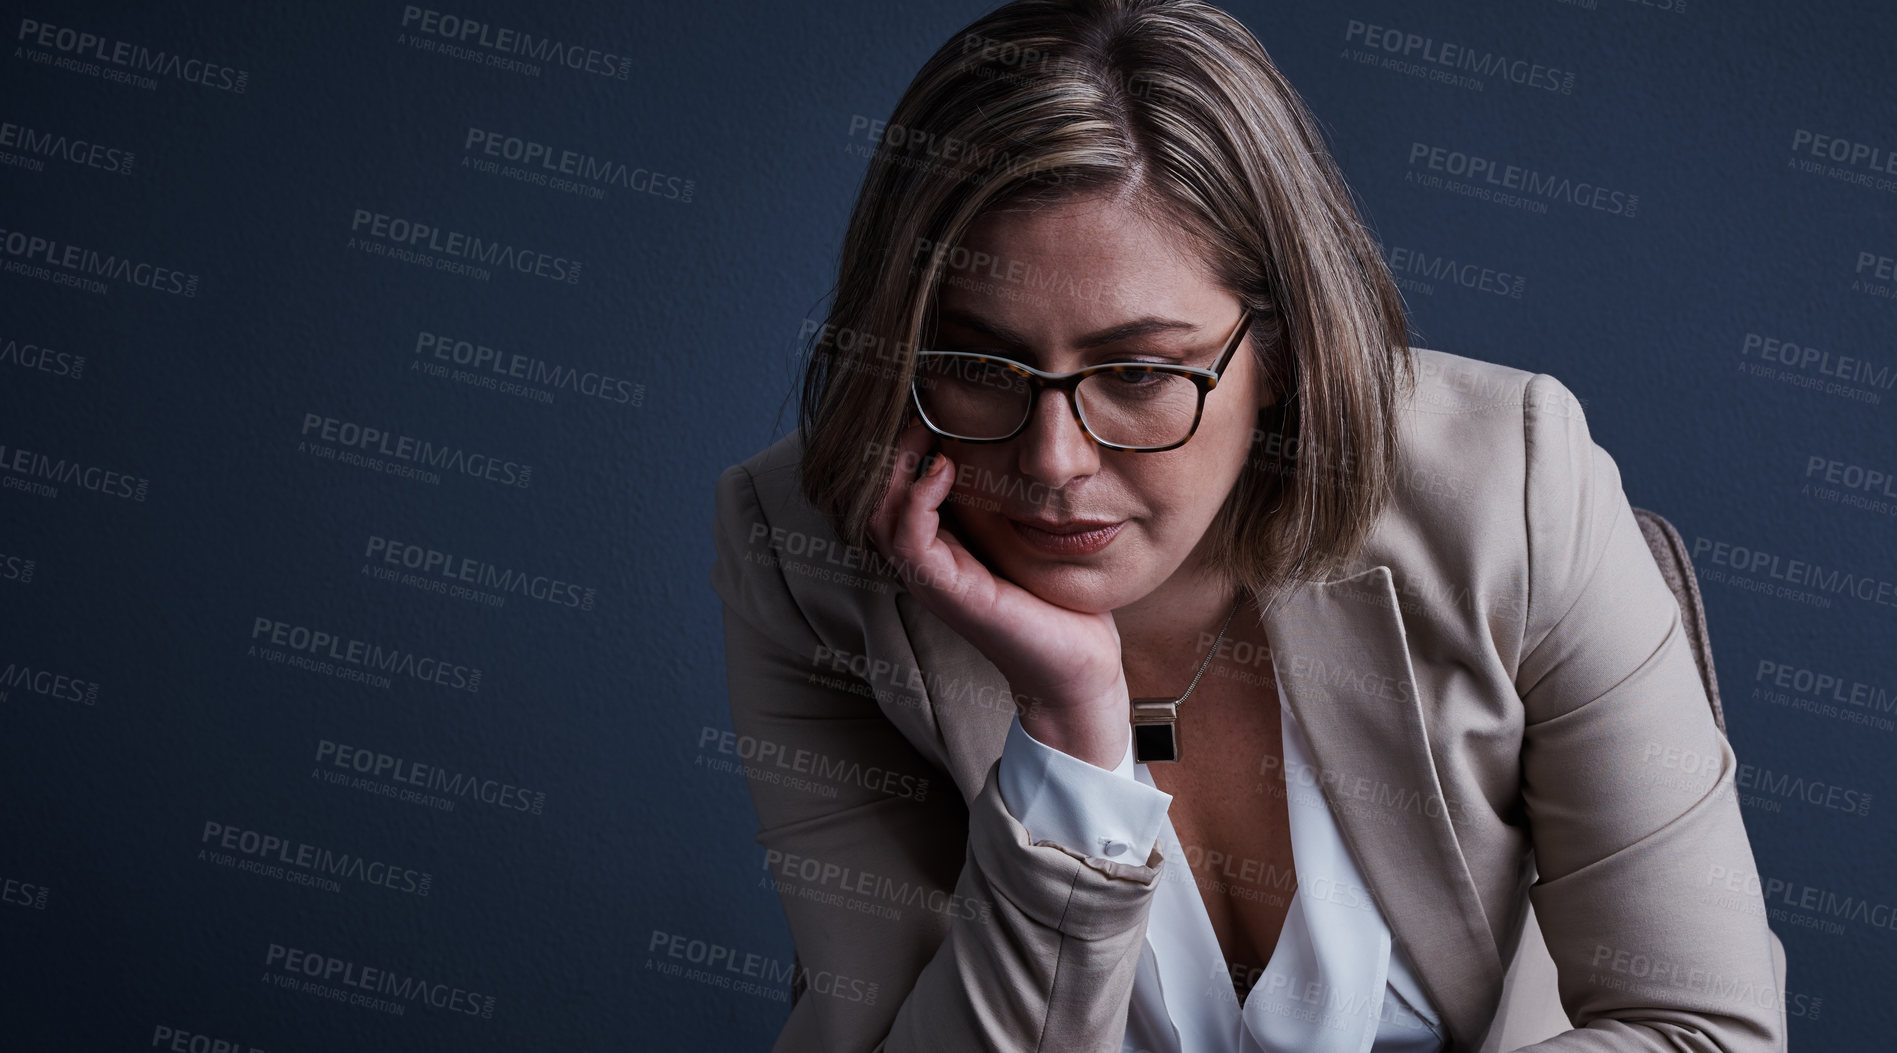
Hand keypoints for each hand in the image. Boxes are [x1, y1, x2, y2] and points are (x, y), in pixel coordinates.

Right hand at [866, 416, 1130, 767]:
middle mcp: (924, 562)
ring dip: (896, 466)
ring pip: (879, 514)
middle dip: (887, 447)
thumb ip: (1007, 492)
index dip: (898, 445)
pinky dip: (918, 499)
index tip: (923, 403)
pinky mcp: (947, 592)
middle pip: (872, 496)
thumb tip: (1013, 434)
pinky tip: (944, 468)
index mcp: (938, 546)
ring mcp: (930, 579)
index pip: (890, 488)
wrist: (1079, 663)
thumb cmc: (1058, 598)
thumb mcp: (1029, 531)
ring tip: (923, 429)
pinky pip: (909, 539)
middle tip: (915, 407)